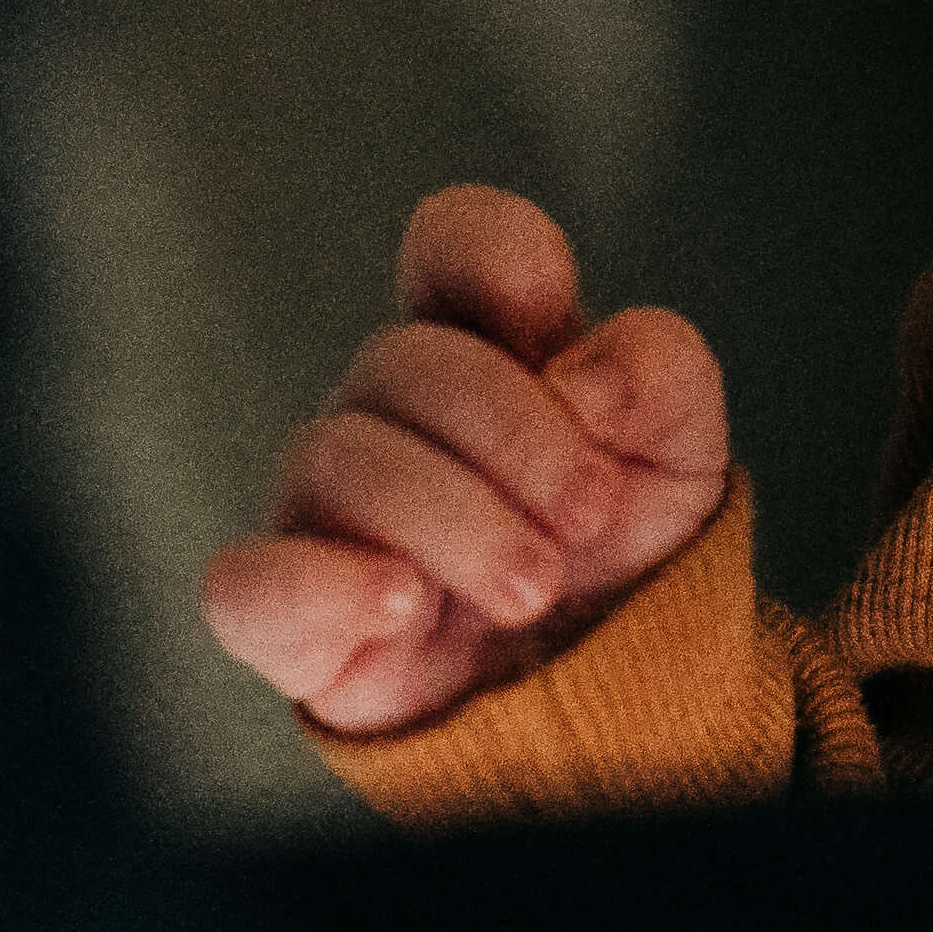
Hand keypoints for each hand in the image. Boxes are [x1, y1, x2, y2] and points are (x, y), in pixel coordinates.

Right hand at [203, 186, 735, 739]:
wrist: (612, 691)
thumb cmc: (623, 550)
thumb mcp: (683, 448)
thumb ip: (659, 371)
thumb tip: (582, 377)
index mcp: (485, 345)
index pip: (454, 240)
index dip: (504, 261)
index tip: (565, 348)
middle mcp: (388, 412)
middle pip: (403, 357)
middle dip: (517, 435)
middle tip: (587, 515)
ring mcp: (326, 510)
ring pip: (340, 458)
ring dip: (460, 523)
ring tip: (534, 586)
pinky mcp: (289, 617)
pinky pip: (249, 580)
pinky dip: (325, 585)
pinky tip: (405, 603)